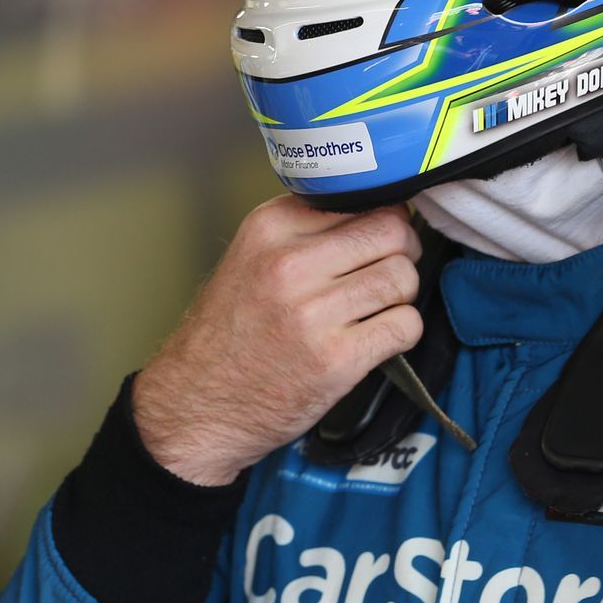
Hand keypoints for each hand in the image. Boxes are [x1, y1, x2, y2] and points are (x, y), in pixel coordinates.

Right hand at [131, 195, 423, 484]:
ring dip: (402, 296)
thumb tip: (376, 216)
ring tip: (378, 309)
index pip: (361, 200)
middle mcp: (290, 263)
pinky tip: (376, 339)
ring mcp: (314, 312)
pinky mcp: (336, 359)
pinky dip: (402, 331)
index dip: (382, 221)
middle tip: (389, 273)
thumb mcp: (250, 258)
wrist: (197, 402)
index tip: (378, 242)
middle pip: (390, 233)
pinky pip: (405, 325)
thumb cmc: (228, 333)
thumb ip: (304, 232)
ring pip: (403, 278)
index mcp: (270, 228)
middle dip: (403, 252)